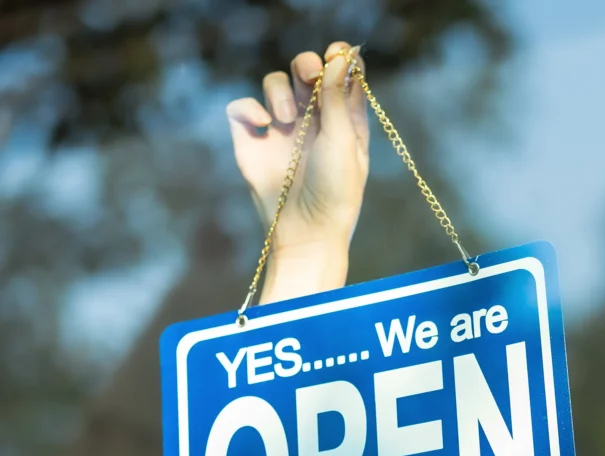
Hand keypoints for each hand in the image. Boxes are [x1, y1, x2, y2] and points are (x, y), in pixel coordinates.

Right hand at [226, 41, 369, 258]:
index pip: (341, 77)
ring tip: (288, 119)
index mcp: (343, 121)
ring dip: (281, 92)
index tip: (337, 55)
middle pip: (305, 71)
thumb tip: (339, 56)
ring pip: (275, 83)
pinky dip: (250, 108)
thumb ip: (338, 98)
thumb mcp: (343, 142)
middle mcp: (312, 121)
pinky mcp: (252, 140)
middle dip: (306, 65)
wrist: (305, 232)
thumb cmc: (334, 192)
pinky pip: (243, 106)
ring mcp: (281, 129)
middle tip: (309, 73)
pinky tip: (264, 126)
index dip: (339, 60)